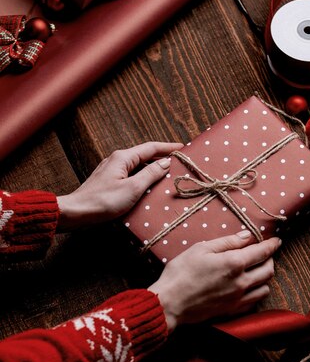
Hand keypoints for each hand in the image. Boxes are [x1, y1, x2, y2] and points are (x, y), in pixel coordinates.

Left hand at [57, 142, 182, 229]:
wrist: (76, 213)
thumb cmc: (103, 201)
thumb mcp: (133, 188)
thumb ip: (150, 174)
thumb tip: (165, 163)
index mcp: (123, 157)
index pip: (151, 147)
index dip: (168, 147)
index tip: (182, 148)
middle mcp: (117, 160)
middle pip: (144, 155)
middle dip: (162, 158)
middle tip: (178, 163)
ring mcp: (111, 171)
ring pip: (137, 166)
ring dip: (152, 169)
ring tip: (167, 175)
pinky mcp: (108, 182)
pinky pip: (130, 175)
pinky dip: (142, 178)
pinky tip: (148, 187)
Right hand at [149, 230, 281, 331]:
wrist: (170, 303)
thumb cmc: (181, 272)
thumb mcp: (202, 248)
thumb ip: (227, 242)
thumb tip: (247, 236)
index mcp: (234, 263)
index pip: (262, 252)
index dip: (272, 245)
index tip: (277, 241)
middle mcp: (241, 282)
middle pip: (268, 270)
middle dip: (270, 259)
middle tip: (264, 253)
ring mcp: (238, 299)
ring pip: (265, 287)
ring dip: (264, 277)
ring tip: (256, 270)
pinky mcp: (232, 311)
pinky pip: (255, 302)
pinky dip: (257, 292)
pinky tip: (248, 287)